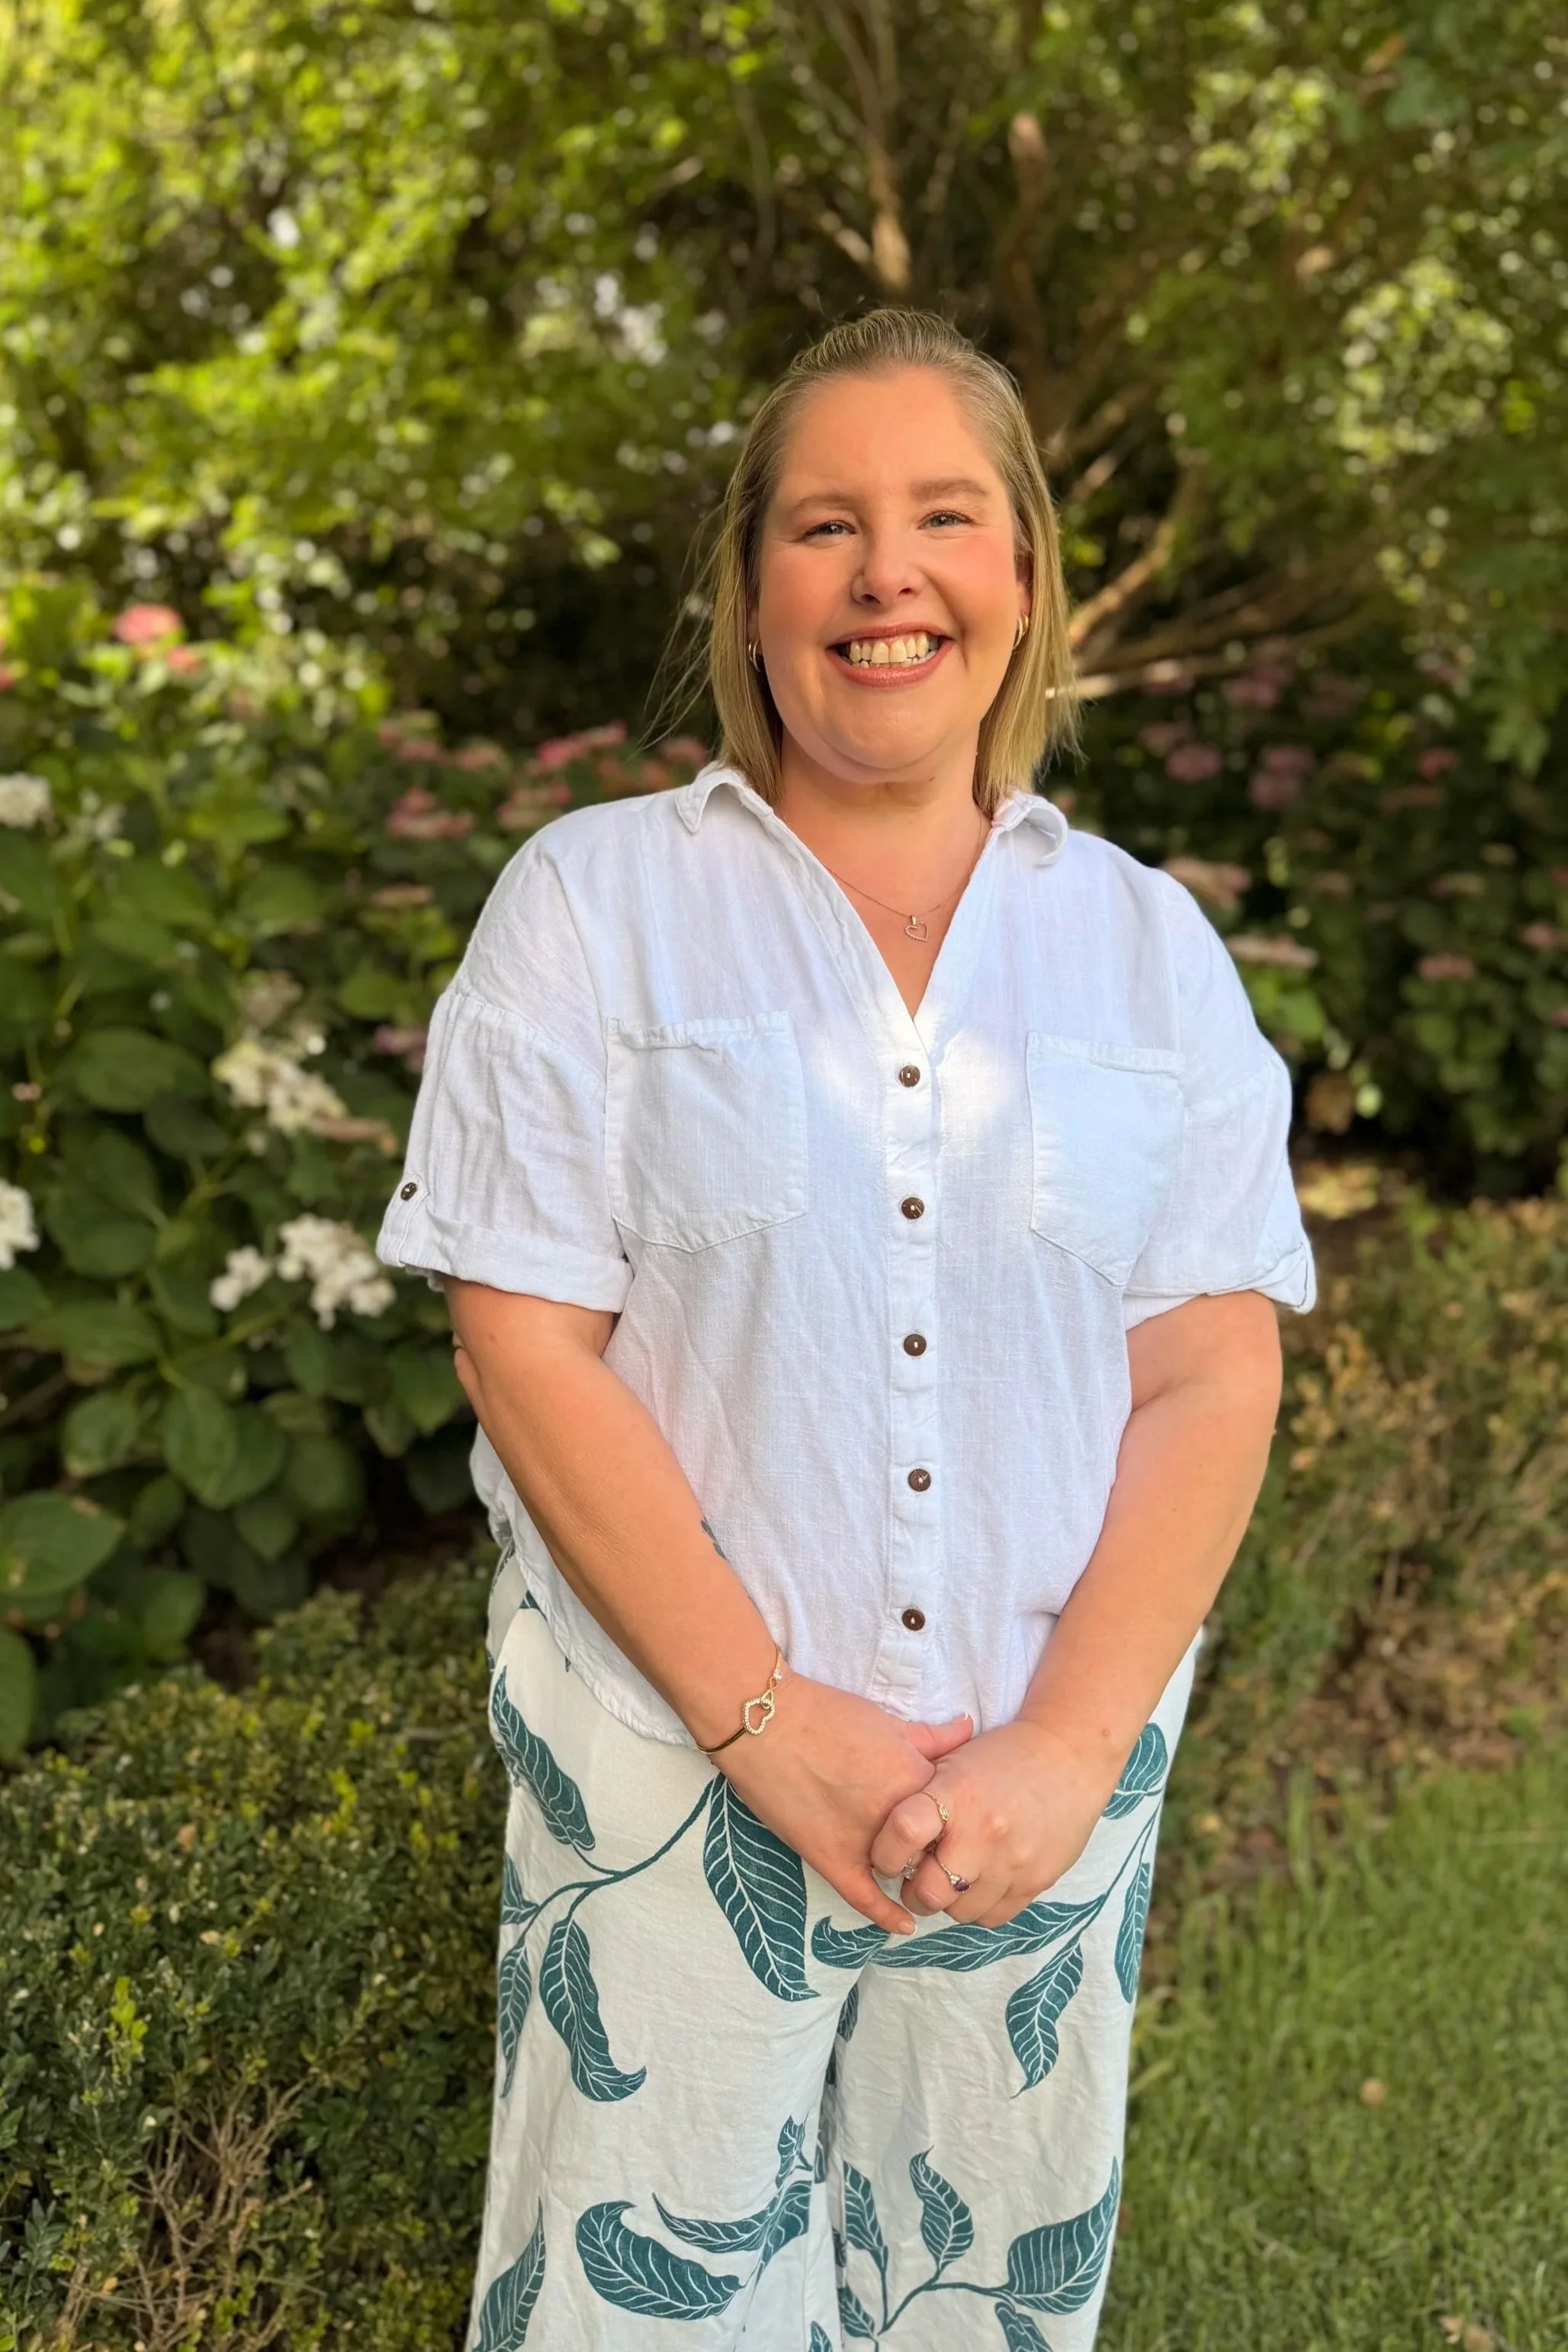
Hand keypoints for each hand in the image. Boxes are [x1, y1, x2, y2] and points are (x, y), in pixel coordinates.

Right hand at [716, 1676, 972, 1936]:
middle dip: (940, 1845)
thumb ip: (931, 1736)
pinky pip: (865, 1898)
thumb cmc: (826, 1715)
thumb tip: (968, 1729)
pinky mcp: (831, 1859)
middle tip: (938, 1843)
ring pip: (906, 1871)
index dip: (958, 1814)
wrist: (765, 1725)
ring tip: (922, 1871)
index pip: (957, 1811)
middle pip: (936, 1845)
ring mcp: (864, 1843)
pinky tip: (905, 1925)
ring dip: (915, 1871)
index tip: (957, 1817)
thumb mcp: (887, 1721)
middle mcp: (898, 1818)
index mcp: (916, 1779)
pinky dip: (887, 1914)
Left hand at [868, 1720, 1111, 1927]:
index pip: (904, 1833)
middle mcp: (983, 1832)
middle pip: (927, 1891)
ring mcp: (1012, 1862)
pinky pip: (992, 1917)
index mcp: (957, 1793)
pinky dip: (978, 1906)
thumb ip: (921, 1797)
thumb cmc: (1002, 1756)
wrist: (1068, 1756)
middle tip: (915, 1875)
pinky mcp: (1036, 1881)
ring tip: (951, 1877)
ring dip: (947, 1900)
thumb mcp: (955, 1759)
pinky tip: (979, 1882)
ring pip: (958, 1912)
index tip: (885, 1855)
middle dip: (912, 1889)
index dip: (885, 1852)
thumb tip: (889, 1840)